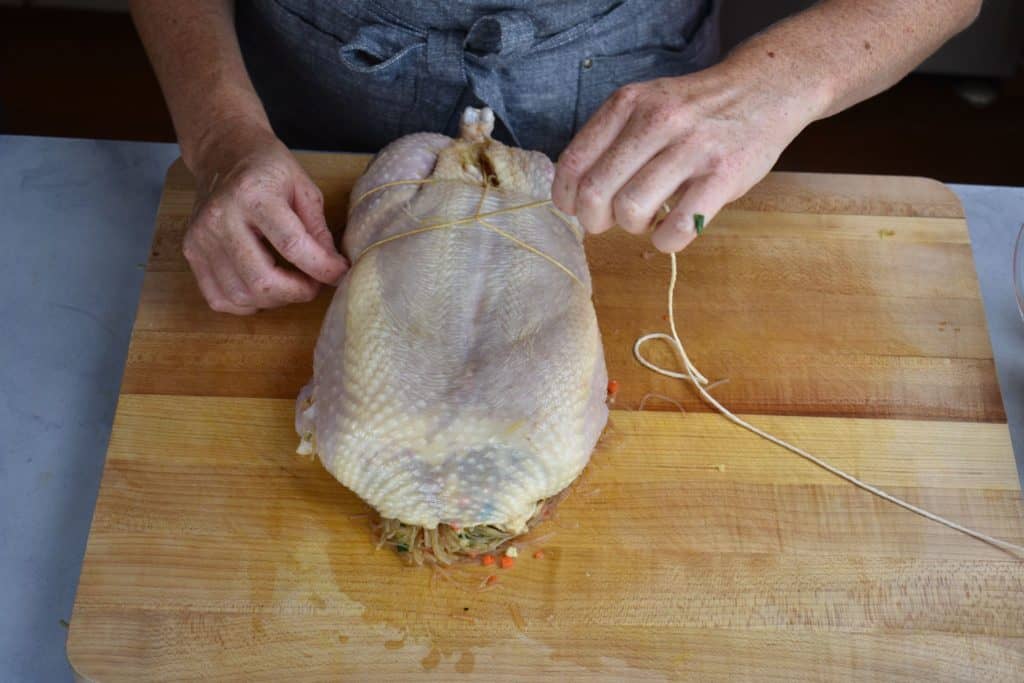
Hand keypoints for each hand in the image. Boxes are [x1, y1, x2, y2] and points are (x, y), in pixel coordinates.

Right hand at [183, 122, 347, 313]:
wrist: (223, 154)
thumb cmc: (268, 169)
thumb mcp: (304, 188)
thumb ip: (318, 230)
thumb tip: (333, 268)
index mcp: (253, 194)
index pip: (291, 244)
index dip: (321, 267)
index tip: (340, 273)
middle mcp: (220, 217)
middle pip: (261, 279)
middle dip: (297, 292)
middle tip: (314, 284)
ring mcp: (201, 238)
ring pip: (241, 295)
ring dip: (274, 300)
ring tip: (291, 284)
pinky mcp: (191, 252)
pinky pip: (219, 298)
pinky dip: (246, 304)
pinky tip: (263, 289)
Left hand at [552, 62, 821, 251]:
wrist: (764, 90)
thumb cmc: (696, 110)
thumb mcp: (647, 104)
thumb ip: (612, 139)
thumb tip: (576, 194)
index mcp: (628, 104)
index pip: (574, 162)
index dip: (566, 197)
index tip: (576, 208)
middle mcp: (656, 121)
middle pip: (597, 192)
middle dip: (594, 221)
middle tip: (609, 222)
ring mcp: (692, 148)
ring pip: (632, 211)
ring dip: (632, 227)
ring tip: (647, 218)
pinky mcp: (723, 175)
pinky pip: (677, 227)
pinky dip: (666, 240)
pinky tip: (671, 229)